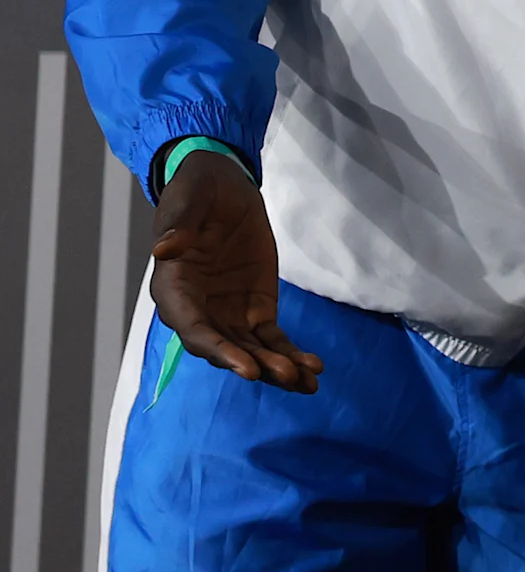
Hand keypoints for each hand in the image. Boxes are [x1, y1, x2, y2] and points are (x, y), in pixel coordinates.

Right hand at [148, 149, 320, 393]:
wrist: (223, 188)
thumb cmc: (197, 192)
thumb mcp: (189, 199)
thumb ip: (179, 225)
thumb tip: (163, 248)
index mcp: (173, 288)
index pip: (192, 327)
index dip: (216, 348)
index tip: (245, 367)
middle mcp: (197, 310)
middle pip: (223, 347)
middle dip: (253, 364)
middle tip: (285, 377)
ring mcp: (227, 314)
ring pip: (250, 351)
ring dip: (276, 368)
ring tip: (307, 383)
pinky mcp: (255, 310)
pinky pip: (272, 340)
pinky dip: (290, 354)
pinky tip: (314, 369)